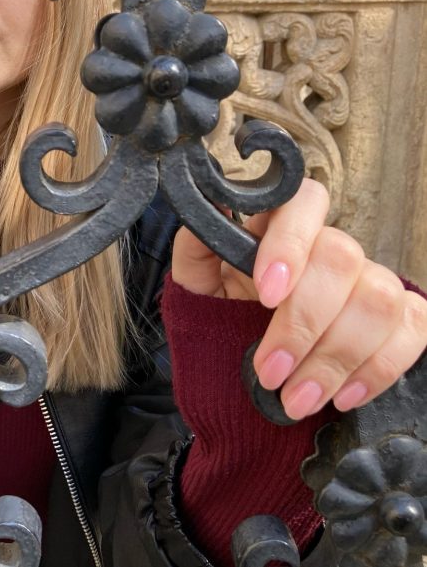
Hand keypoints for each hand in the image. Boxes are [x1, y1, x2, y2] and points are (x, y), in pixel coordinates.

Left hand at [171, 178, 426, 419]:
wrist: (241, 375)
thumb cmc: (220, 322)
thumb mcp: (196, 286)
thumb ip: (196, 248)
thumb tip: (203, 216)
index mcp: (279, 227)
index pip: (302, 203)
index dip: (290, 243)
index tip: (265, 294)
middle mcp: (330, 247)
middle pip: (342, 258)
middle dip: (304, 323)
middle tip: (270, 372)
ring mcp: (369, 282)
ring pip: (379, 300)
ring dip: (336, 357)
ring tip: (297, 398)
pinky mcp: (401, 318)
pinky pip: (414, 330)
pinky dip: (378, 369)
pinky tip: (341, 396)